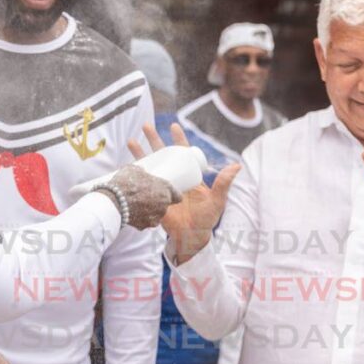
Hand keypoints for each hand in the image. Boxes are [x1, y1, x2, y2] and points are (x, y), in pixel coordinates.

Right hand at [103, 165, 179, 229]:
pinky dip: (140, 220)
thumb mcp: (134, 170)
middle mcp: (164, 204)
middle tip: (144, 197)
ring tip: (136, 205)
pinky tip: (131, 213)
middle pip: (164, 206)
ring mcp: (155, 217)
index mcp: (165, 188)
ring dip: (149, 212)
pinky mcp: (145, 226)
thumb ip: (141, 172)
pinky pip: (145, 223)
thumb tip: (141, 172)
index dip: (173, 196)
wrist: (114, 200)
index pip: (178, 196)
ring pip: (155, 215)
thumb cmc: (125, 182)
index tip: (166, 194)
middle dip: (156, 203)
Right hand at [127, 122, 240, 262]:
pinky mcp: (152, 197)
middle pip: (162, 154)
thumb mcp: (217, 200)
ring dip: (140, 153)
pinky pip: (142, 183)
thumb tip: (237, 165)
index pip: (183, 152)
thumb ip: (224, 184)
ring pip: (150, 166)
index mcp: (189, 175)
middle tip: (146, 126)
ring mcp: (162, 186)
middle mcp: (174, 177)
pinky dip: (134, 174)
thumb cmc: (206, 219)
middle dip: (153, 140)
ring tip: (131, 141)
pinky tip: (126, 166)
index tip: (173, 126)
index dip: (178, 139)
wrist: (190, 238)